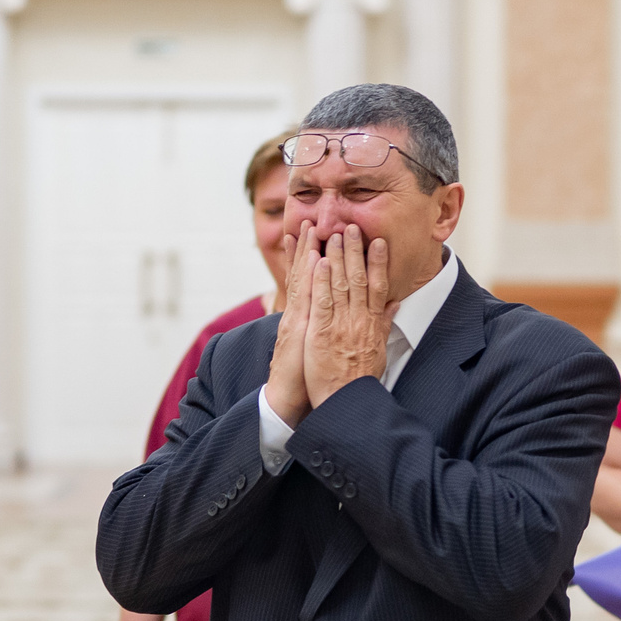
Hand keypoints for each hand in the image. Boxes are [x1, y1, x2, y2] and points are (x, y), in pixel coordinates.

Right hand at [265, 224, 315, 426]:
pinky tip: (314, 261)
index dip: (308, 258)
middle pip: (301, 275)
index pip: (307, 282)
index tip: (312, 235)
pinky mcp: (297, 332)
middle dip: (305, 247)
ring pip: (301, 281)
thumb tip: (335, 318)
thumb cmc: (302, 379)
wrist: (285, 401)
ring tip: (308, 229)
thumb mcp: (313, 350)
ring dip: (305, 253)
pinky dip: (309, 280)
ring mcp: (295, 321)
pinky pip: (305, 302)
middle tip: (308, 220)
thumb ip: (323, 330)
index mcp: (302, 318)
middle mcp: (296, 315)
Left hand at [302, 229, 392, 409]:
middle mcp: (359, 321)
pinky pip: (322, 301)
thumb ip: (385, 323)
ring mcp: (340, 325)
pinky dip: (322, 280)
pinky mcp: (321, 332)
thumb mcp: (379, 349)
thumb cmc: (360, 378)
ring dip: (337, 257)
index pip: (378, 286)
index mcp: (373, 324)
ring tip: (335, 234)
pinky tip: (320, 262)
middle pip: (360, 279)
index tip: (377, 242)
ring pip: (341, 285)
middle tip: (352, 227)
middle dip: (355, 251)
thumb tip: (395, 303)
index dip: (379, 262)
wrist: (344, 401)